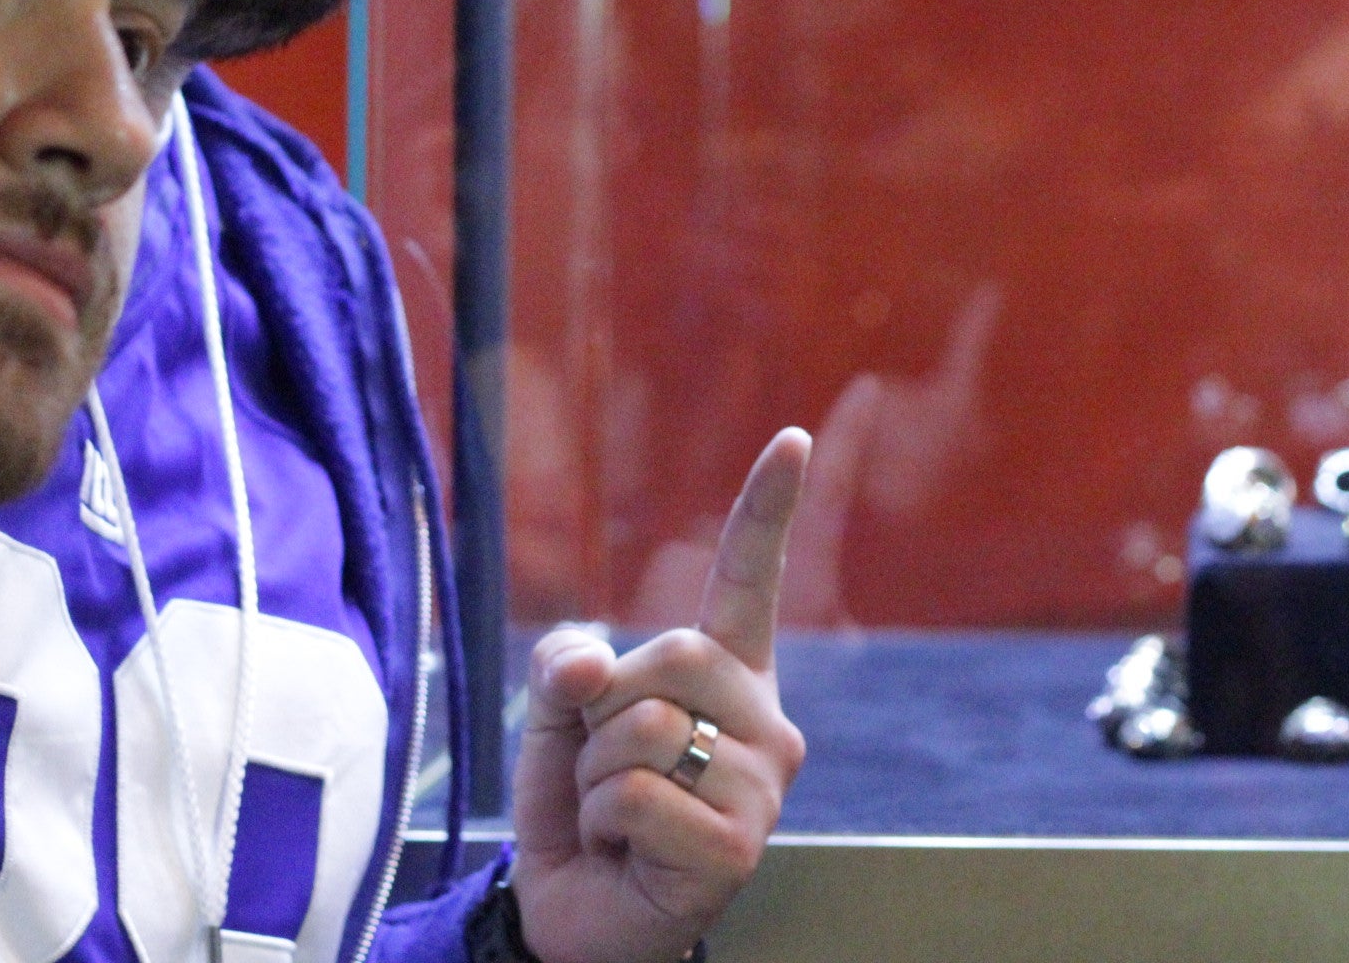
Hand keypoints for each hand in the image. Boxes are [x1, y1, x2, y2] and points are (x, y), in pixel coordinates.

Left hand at [512, 428, 812, 962]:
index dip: (767, 507)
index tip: (792, 435)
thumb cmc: (580, 807)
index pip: (750, 577)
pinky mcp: (738, 846)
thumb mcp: (556, 715)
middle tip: (605, 766)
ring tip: (615, 816)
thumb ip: (564, 662)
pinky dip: (606, 825)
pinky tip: (627, 853)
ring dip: (596, 777)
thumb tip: (590, 663)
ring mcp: (761, 786)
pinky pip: (641, 798)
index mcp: (727, 674)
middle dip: (605, 707)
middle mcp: (763, 721)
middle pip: (673, 653)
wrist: (572, 914)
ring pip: (649, 730)